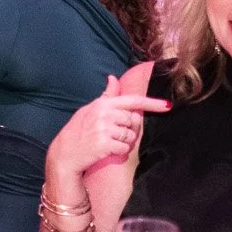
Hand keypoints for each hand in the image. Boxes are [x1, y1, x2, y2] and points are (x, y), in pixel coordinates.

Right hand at [47, 74, 170, 178]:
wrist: (64, 153)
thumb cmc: (78, 130)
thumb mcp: (89, 109)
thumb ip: (106, 96)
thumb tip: (113, 78)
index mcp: (102, 103)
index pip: (132, 101)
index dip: (152, 103)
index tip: (167, 105)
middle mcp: (104, 114)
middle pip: (134, 121)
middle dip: (129, 129)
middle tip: (113, 133)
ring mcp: (104, 129)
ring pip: (130, 136)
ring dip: (123, 141)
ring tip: (108, 141)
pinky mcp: (105, 144)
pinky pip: (124, 149)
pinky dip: (119, 152)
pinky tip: (106, 150)